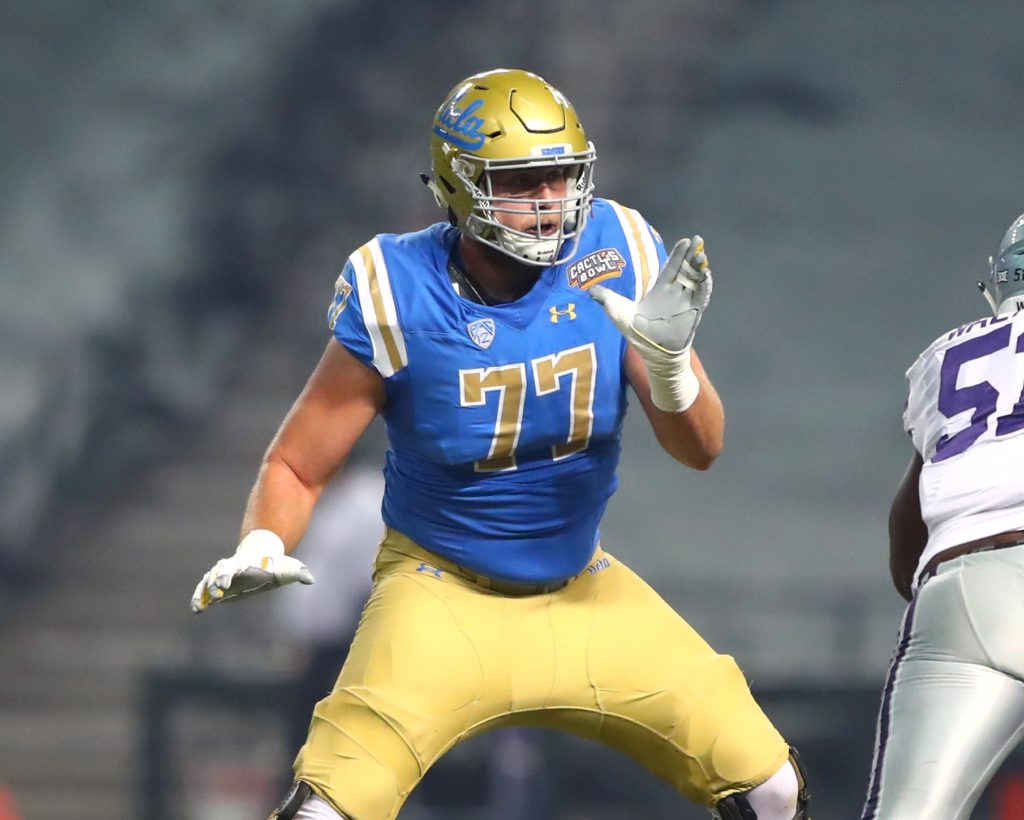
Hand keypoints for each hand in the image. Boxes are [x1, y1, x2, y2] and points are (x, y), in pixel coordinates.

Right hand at [190, 530, 313, 612]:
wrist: (261, 556)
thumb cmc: (275, 564)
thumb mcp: (289, 567)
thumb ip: (299, 572)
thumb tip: (310, 579)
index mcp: (243, 563)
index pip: (231, 567)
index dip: (226, 575)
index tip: (223, 585)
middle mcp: (229, 568)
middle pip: (216, 574)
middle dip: (213, 583)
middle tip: (215, 594)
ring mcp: (221, 576)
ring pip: (206, 582)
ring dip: (201, 594)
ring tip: (197, 608)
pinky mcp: (218, 587)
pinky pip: (205, 591)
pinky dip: (200, 599)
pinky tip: (197, 609)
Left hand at [590, 236, 711, 411]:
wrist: (652, 353)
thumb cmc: (637, 332)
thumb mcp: (618, 312)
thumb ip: (606, 299)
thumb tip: (589, 289)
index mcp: (660, 290)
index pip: (671, 268)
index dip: (678, 254)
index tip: (685, 240)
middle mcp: (675, 293)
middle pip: (686, 270)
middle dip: (692, 255)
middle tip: (698, 239)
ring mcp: (686, 303)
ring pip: (695, 281)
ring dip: (699, 269)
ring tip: (701, 257)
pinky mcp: (693, 313)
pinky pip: (701, 298)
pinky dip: (705, 287)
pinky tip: (706, 276)